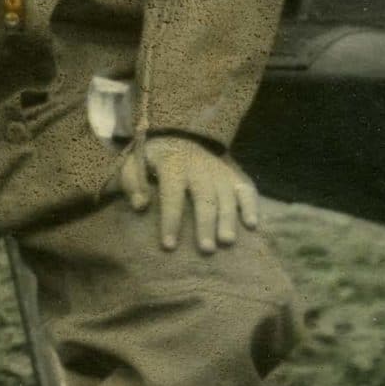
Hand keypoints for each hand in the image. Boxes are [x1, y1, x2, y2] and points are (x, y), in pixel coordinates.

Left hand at [123, 133, 259, 253]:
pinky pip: (245, 186)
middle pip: (204, 195)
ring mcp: (217, 168)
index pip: (172, 193)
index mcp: (172, 163)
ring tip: (227, 241)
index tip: (169, 245)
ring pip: (226, 193)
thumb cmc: (150, 160)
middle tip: (207, 249)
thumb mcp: (132, 165)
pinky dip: (250, 204)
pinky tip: (252, 224)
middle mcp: (198, 165)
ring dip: (228, 218)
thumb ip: (132, 184)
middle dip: (206, 223)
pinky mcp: (231, 172)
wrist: (173, 135)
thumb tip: (140, 206)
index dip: (171, 219)